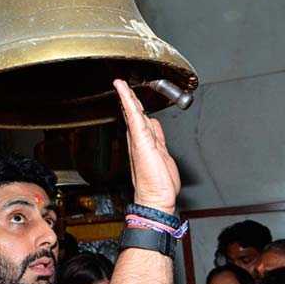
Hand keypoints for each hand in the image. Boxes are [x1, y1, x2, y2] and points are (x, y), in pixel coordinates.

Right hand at [113, 79, 179, 214]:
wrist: (156, 199)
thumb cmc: (159, 184)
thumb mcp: (163, 155)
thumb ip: (158, 139)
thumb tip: (156, 126)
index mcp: (144, 143)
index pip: (139, 119)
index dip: (134, 106)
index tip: (130, 95)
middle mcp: (138, 140)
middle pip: (134, 113)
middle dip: (128, 98)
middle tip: (122, 85)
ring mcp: (138, 139)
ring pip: (133, 112)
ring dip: (127, 96)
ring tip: (121, 84)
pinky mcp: (141, 139)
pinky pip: (134, 115)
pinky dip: (128, 100)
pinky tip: (123, 90)